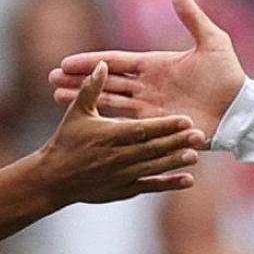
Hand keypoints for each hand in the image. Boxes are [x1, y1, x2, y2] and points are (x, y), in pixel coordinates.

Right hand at [34, 61, 205, 203]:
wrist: (54, 180)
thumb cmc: (65, 142)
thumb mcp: (77, 113)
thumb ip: (91, 89)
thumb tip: (101, 64)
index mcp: (110, 135)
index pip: (143, 129)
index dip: (165, 125)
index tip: (184, 119)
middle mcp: (119, 156)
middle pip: (153, 148)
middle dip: (176, 142)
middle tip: (198, 135)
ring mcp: (123, 174)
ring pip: (154, 167)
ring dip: (175, 161)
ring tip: (195, 155)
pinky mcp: (125, 190)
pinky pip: (150, 186)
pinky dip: (169, 183)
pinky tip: (189, 180)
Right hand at [48, 0, 245, 139]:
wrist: (240, 111)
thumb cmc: (229, 76)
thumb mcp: (211, 41)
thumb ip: (191, 16)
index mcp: (155, 65)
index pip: (115, 62)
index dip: (91, 62)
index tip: (65, 62)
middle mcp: (148, 86)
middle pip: (106, 82)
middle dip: (78, 81)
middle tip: (50, 80)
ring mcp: (150, 107)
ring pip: (109, 102)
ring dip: (84, 101)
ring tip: (57, 99)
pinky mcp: (157, 126)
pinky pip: (126, 123)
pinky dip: (106, 122)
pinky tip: (87, 124)